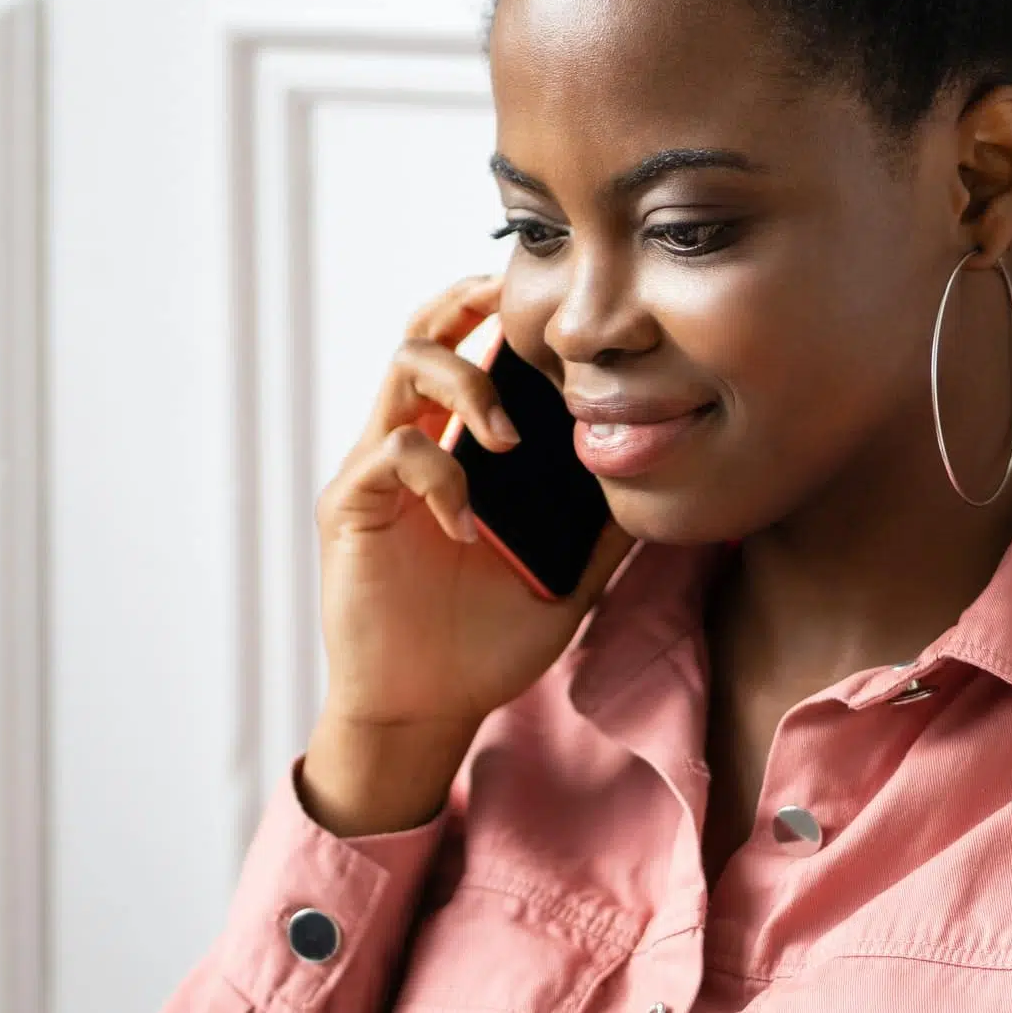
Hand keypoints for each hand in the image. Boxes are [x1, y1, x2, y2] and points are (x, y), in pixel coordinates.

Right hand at [303, 276, 630, 832]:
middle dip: (472, 304)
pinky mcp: (352, 506)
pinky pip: (395, 452)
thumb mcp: (566, 577)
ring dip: (468, 387)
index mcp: (457, 451)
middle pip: (425, 331)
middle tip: (523, 315)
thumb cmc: (483, 643)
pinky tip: (468, 528)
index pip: (469, 350)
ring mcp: (377, 471)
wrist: (426, 709)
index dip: (500, 313)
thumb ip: (601, 527)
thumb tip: (659, 484)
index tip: (555, 312)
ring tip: (508, 442)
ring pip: (406, 368)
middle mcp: (411, 444)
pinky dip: (443, 476)